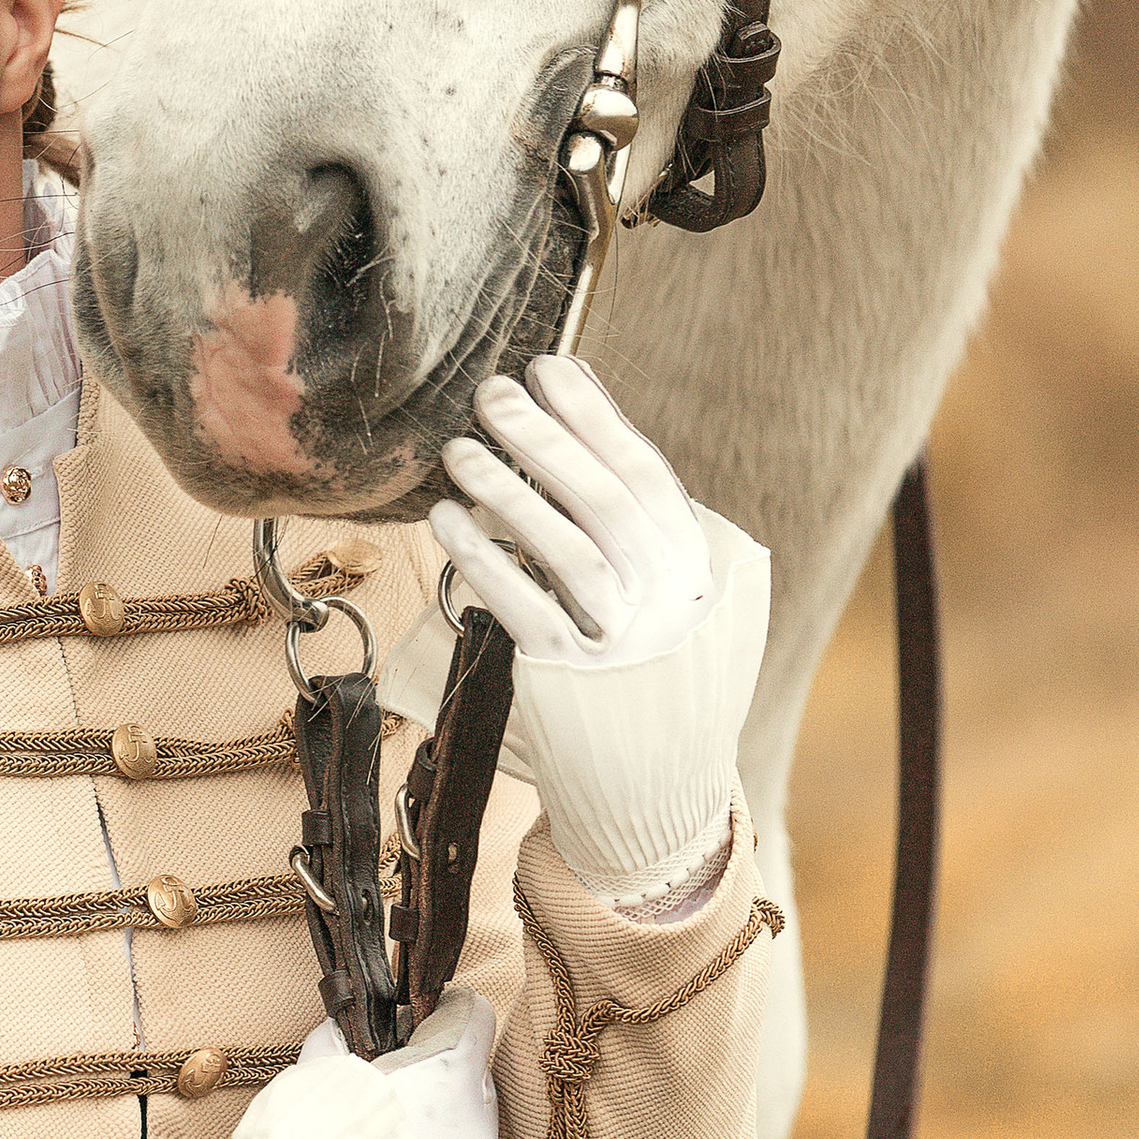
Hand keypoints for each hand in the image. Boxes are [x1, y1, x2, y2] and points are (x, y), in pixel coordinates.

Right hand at [314, 987, 509, 1138]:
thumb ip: (330, 1049)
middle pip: (474, 1087)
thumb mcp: (307, 1086)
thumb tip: (337, 1030)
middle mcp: (480, 1128)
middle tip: (393, 1108)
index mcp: (446, 1077)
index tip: (420, 1028)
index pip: (472, 1018)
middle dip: (441, 1090)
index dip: (445, 1017)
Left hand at [432, 357, 712, 668]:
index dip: (595, 416)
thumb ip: (622, 490)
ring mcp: (621, 641)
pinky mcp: (571, 677)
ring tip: (458, 449)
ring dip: (507, 493)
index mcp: (691, 561)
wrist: (654, 771)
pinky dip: (483, 560)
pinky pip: (524, 608)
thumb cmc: (643, 647)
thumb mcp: (658, 570)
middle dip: (545, 440)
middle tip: (492, 393)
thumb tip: (575, 384)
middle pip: (604, 503)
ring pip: (565, 552)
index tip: (548, 367)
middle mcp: (666, 598)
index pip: (643, 473)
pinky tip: (447, 520)